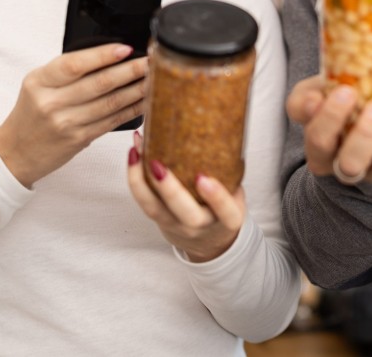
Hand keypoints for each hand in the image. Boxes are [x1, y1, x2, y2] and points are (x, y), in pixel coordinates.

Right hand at [0, 43, 147, 187]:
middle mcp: (51, 102)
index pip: (74, 64)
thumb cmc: (30, 113)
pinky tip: (146, 100)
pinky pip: (112, 120)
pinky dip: (132, 109)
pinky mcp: (79, 139)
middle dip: (131, 70)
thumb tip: (110, 55)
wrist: (14, 152)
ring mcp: (66, 123)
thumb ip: (66, 71)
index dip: (102, 55)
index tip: (126, 48)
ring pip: (111, 102)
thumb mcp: (38, 85)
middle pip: (99, 83)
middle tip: (152, 60)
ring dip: (138, 89)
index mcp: (39, 82)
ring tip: (155, 77)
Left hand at [127, 131, 243, 262]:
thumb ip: (230, 173)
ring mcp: (177, 225)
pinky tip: (134, 155)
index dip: (216, 197)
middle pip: (185, 214)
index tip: (204, 179)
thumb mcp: (236, 195)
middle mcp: (201, 226)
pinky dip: (135, 178)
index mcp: (228, 220)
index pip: (225, 211)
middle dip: (169, 190)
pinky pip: (144, 203)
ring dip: (141, 180)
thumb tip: (221, 130)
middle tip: (158, 165)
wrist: (210, 242)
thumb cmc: (223, 210)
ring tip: (135, 152)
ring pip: (155, 209)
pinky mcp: (159, 220)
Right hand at [287, 77, 371, 185]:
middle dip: (367, 134)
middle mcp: (348, 167)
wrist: (358, 115)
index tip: (345, 91)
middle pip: (353, 163)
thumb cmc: (332, 104)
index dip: (330, 119)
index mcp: (320, 151)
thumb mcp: (310, 98)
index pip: (319, 142)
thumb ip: (304, 99)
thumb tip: (314, 101)